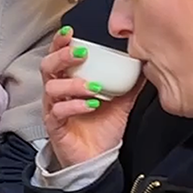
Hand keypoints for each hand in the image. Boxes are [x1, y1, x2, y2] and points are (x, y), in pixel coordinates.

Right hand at [43, 27, 141, 168]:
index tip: (70, 32)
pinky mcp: (55, 126)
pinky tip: (91, 105)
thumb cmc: (101, 129)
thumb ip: (129, 83)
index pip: (58, 56)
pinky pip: (58, 112)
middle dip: (62, 56)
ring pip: (52, 88)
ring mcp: (53, 109)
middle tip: (80, 54)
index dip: (60, 43)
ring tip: (94, 87)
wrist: (97, 160)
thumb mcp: (121, 102)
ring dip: (73, 84)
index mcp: (68, 81)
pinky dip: (75, 106)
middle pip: (47, 67)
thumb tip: (145, 65)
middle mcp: (57, 93)